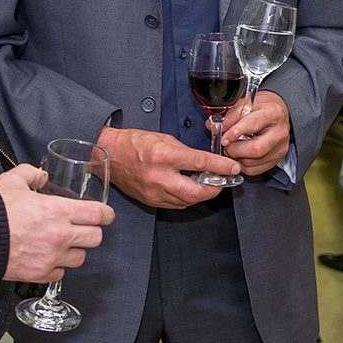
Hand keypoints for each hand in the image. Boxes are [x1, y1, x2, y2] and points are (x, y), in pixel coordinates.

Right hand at [0, 164, 113, 282]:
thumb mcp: (12, 180)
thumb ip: (31, 174)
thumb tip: (41, 175)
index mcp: (57, 210)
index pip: (98, 214)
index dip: (105, 214)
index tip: (105, 214)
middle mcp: (59, 235)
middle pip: (95, 238)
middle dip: (92, 231)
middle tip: (83, 227)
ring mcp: (51, 257)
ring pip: (81, 258)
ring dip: (75, 250)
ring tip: (62, 243)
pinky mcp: (40, 274)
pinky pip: (61, 273)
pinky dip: (58, 266)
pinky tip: (47, 256)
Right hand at [96, 126, 240, 209]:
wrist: (109, 155)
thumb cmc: (133, 143)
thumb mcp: (163, 138)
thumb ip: (185, 151)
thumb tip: (204, 161)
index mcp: (163, 157)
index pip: (199, 163)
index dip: (220, 166)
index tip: (233, 168)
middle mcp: (158, 177)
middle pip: (196, 191)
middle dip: (214, 188)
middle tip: (222, 181)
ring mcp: (153, 192)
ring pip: (187, 201)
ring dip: (202, 194)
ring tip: (207, 184)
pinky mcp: (150, 201)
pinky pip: (175, 204)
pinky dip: (187, 198)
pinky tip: (190, 189)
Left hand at [219, 89, 290, 177]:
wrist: (277, 114)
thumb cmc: (262, 108)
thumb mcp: (247, 104)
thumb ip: (231, 115)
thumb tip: (214, 126)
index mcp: (273, 113)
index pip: (253, 125)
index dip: (235, 132)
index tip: (224, 138)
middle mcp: (280, 132)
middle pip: (256, 149)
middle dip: (235, 150)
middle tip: (226, 146)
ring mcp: (280, 148)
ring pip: (253, 162)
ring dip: (236, 159)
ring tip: (231, 150)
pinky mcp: (276, 159)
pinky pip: (255, 170)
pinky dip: (242, 166)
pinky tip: (238, 157)